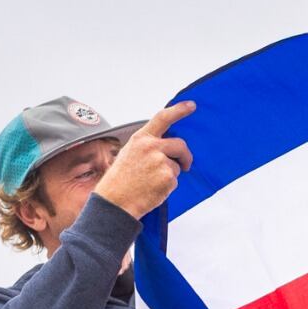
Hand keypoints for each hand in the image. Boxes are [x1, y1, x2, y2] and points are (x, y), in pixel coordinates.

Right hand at [93, 101, 195, 218]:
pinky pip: (175, 181)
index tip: (192, 106)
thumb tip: (166, 146)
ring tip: (151, 182)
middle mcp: (151, 147)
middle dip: (185, 156)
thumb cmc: (120, 181)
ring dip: (170, 174)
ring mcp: (160, 162)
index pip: (163, 118)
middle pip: (180, 145)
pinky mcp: (168, 177)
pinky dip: (168, 187)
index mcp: (140, 139)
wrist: (115, 203)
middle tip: (186, 165)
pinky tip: (153, 190)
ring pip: (177, 166)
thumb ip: (148, 146)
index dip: (179, 110)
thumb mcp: (129, 154)